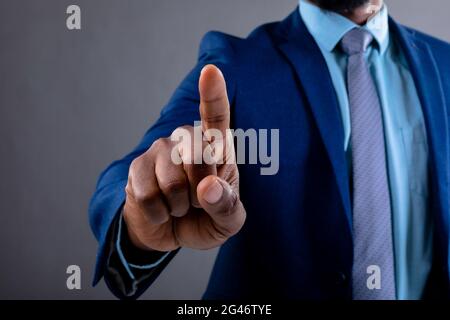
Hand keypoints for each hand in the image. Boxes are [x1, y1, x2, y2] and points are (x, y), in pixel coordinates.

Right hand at [123, 65, 245, 251]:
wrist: (172, 232)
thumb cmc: (207, 218)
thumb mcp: (228, 221)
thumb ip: (227, 206)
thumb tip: (207, 188)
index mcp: (217, 147)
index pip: (216, 117)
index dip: (213, 95)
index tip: (210, 71)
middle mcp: (187, 140)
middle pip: (199, 157)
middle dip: (202, 191)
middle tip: (198, 201)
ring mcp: (159, 150)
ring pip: (173, 182)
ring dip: (180, 206)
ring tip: (180, 205)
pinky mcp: (137, 167)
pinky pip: (148, 196)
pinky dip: (159, 214)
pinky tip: (161, 210)